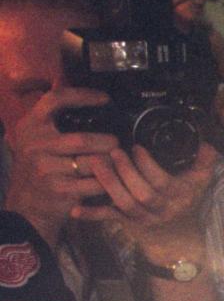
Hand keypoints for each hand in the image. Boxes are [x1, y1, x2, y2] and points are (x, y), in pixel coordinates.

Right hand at [3, 87, 117, 243]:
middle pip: (82, 139)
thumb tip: (87, 100)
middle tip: (118, 143)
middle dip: (107, 142)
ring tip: (120, 161)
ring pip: (92, 163)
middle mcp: (36, 145)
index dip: (82, 96)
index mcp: (31, 125)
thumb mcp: (36, 138)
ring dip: (112, 163)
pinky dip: (108, 182)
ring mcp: (47, 169)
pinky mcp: (60, 191)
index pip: (55, 100)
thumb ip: (54, 121)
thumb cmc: (39, 168)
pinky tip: (115, 180)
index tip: (104, 98)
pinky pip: (95, 185)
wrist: (27, 204)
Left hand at [72, 141, 217, 232]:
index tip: (136, 148)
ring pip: (125, 204)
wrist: (178, 235)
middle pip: (143, 194)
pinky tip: (76, 209)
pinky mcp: (128, 222)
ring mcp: (144, 218)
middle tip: (112, 151)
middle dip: (126, 172)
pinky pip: (110, 219)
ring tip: (95, 163)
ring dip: (109, 184)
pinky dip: (93, 215)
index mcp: (179, 196)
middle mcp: (162, 209)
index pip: (163, 183)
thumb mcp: (199, 182)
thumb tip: (207, 145)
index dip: (148, 166)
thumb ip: (204, 162)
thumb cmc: (185, 199)